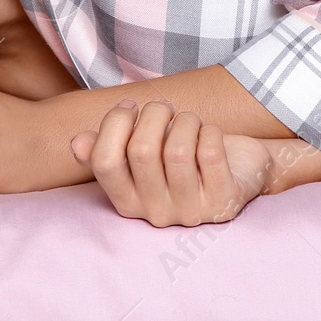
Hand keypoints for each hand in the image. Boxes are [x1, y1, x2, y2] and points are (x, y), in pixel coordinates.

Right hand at [69, 98, 274, 226]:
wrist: (242, 171)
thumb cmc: (187, 156)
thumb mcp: (146, 153)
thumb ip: (109, 149)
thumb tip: (78, 143)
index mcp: (128, 201)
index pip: (105, 161)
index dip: (114, 123)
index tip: (130, 107)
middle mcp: (155, 213)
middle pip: (141, 151)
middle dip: (154, 114)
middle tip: (166, 109)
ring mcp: (191, 212)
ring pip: (176, 150)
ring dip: (185, 120)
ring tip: (190, 120)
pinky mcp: (224, 202)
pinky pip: (209, 153)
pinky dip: (210, 131)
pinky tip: (210, 133)